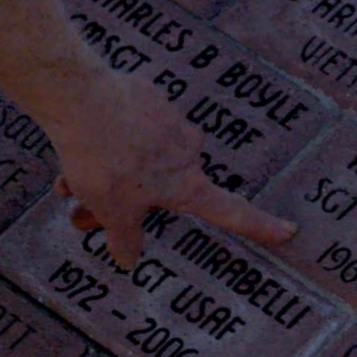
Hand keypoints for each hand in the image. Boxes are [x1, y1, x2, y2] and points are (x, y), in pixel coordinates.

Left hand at [49, 71, 295, 267]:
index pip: (232, 213)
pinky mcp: (148, 97)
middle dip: (127, 202)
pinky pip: (129, 130)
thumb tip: (130, 259)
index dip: (260, 226)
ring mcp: (169, 121)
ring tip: (69, 181)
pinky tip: (77, 144)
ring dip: (109, 173)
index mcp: (187, 184)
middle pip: (162, 188)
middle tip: (85, 213)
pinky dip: (106, 143)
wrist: (79, 98)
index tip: (287, 231)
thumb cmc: (102, 158)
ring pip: (140, 159)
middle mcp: (188, 152)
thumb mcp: (110, 211)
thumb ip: (124, 238)